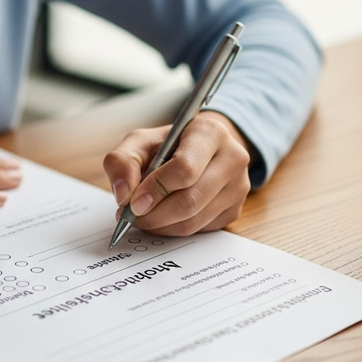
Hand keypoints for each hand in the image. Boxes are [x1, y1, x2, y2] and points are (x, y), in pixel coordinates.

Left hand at [102, 111, 250, 235]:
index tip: (133, 202)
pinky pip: (200, 230)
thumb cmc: (168, 144)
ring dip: (161, 226)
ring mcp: (238, 186)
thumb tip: (123, 194)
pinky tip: (160, 218)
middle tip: (130, 216)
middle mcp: (232, 158)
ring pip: (194, 220)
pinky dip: (173, 229)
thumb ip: (122, 161)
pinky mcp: (235, 210)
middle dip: (154, 214)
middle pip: (191, 199)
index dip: (156, 189)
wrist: (199, 150)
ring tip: (141, 218)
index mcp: (209, 132)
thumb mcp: (140, 142)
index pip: (185, 168)